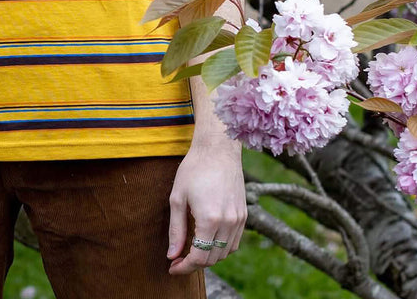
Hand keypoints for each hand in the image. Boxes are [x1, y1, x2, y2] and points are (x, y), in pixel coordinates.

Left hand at [167, 141, 245, 274]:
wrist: (218, 149)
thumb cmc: (194, 169)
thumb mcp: (177, 198)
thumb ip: (176, 229)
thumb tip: (172, 255)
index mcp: (209, 219)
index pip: (199, 257)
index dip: (184, 267)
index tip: (172, 267)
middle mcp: (228, 222)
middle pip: (212, 258)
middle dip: (194, 264)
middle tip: (178, 260)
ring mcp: (239, 219)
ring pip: (225, 253)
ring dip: (209, 257)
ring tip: (192, 251)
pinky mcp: (244, 215)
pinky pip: (234, 242)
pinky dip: (222, 248)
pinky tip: (209, 241)